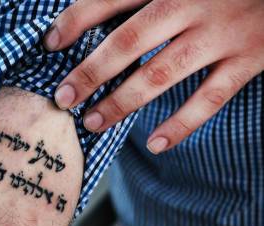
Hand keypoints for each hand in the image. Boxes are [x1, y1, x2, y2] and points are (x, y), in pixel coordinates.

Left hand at [43, 0, 263, 153]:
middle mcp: (194, 2)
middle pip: (129, 40)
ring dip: (123, 102)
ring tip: (94, 122)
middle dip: (91, 72)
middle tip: (63, 98)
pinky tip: (156, 144)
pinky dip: (182, 124)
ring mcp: (222, 32)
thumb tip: (92, 17)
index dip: (77, 19)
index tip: (50, 44)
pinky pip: (211, 98)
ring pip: (161, 73)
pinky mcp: (251, 58)